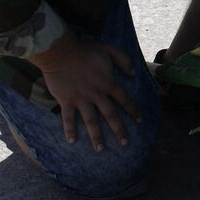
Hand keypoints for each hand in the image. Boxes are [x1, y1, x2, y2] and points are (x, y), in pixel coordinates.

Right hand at [31, 34, 141, 150]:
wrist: (60, 52)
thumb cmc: (85, 50)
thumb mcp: (109, 49)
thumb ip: (123, 60)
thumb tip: (133, 73)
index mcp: (108, 83)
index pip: (124, 99)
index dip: (133, 110)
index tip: (139, 121)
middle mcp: (96, 94)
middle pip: (110, 115)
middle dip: (119, 130)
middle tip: (125, 143)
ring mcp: (81, 99)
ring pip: (91, 121)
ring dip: (96, 136)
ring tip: (100, 149)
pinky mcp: (66, 100)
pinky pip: (68, 118)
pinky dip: (70, 130)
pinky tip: (72, 141)